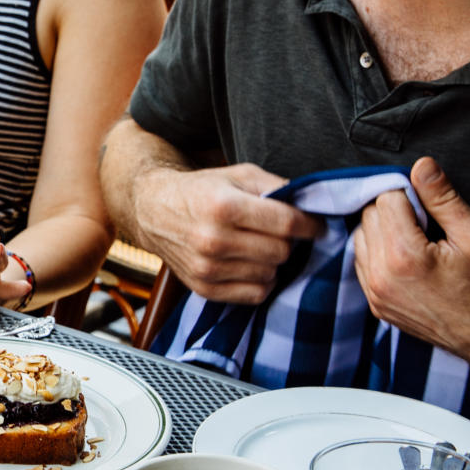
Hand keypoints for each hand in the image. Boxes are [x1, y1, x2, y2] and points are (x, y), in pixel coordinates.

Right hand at [132, 163, 322, 303]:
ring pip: (271, 274)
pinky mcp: (204, 288)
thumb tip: (314, 204)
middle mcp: (213, 240)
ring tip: (258, 245)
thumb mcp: (238, 175)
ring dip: (271, 261)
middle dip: (287, 241)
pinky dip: (260, 281)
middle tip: (277, 232)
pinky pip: (254, 294)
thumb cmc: (201, 191)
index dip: (310, 225)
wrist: (153, 212)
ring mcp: (207, 268)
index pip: (287, 224)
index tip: (316, 225)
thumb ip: (276, 187)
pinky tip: (250, 263)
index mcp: (224, 206)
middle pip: (281, 251)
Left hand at [353, 157, 469, 366]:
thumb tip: (421, 165)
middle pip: (369, 216)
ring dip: (384, 230)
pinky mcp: (376, 305)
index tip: (432, 206)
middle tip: (428, 222)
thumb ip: (443, 197)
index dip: (410, 195)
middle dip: (395, 210)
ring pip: (361, 238)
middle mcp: (381, 276)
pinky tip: (407, 256)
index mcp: (404, 256)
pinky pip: (363, 263)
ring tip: (419, 239)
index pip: (386, 199)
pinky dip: (379, 252)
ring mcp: (375, 294)